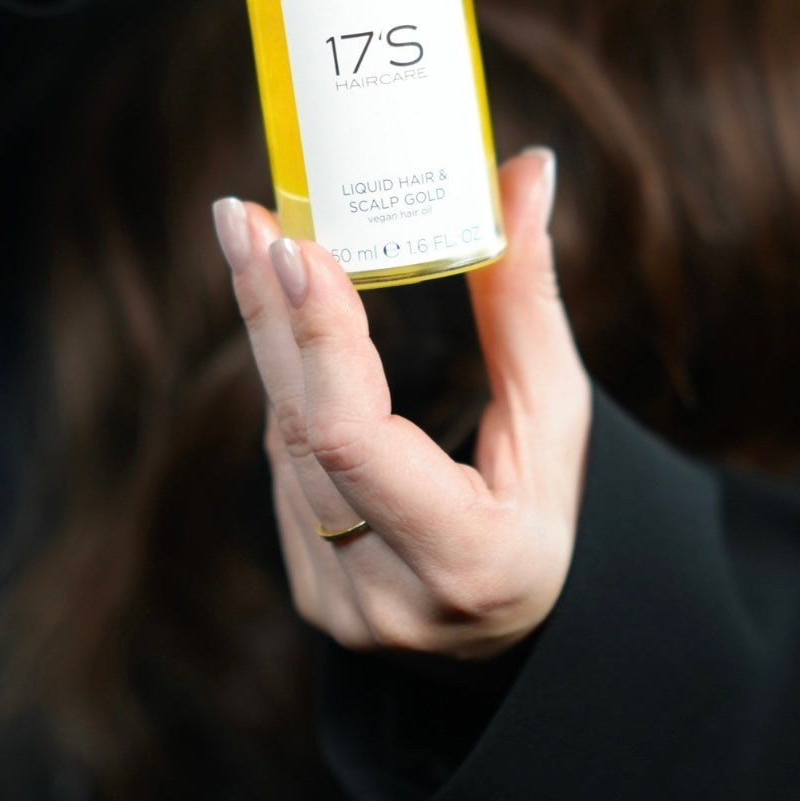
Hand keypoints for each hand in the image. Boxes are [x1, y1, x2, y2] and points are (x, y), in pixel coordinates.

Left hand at [213, 150, 592, 659]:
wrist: (520, 630)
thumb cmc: (548, 506)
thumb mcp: (556, 413)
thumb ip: (527, 300)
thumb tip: (528, 170)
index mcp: (469, 560)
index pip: (354, 439)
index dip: (318, 339)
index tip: (297, 246)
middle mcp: (388, 597)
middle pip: (302, 430)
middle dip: (270, 312)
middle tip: (243, 218)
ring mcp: (335, 603)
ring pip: (284, 443)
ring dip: (270, 338)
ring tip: (256, 243)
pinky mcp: (307, 589)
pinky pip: (284, 467)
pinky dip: (290, 388)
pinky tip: (285, 325)